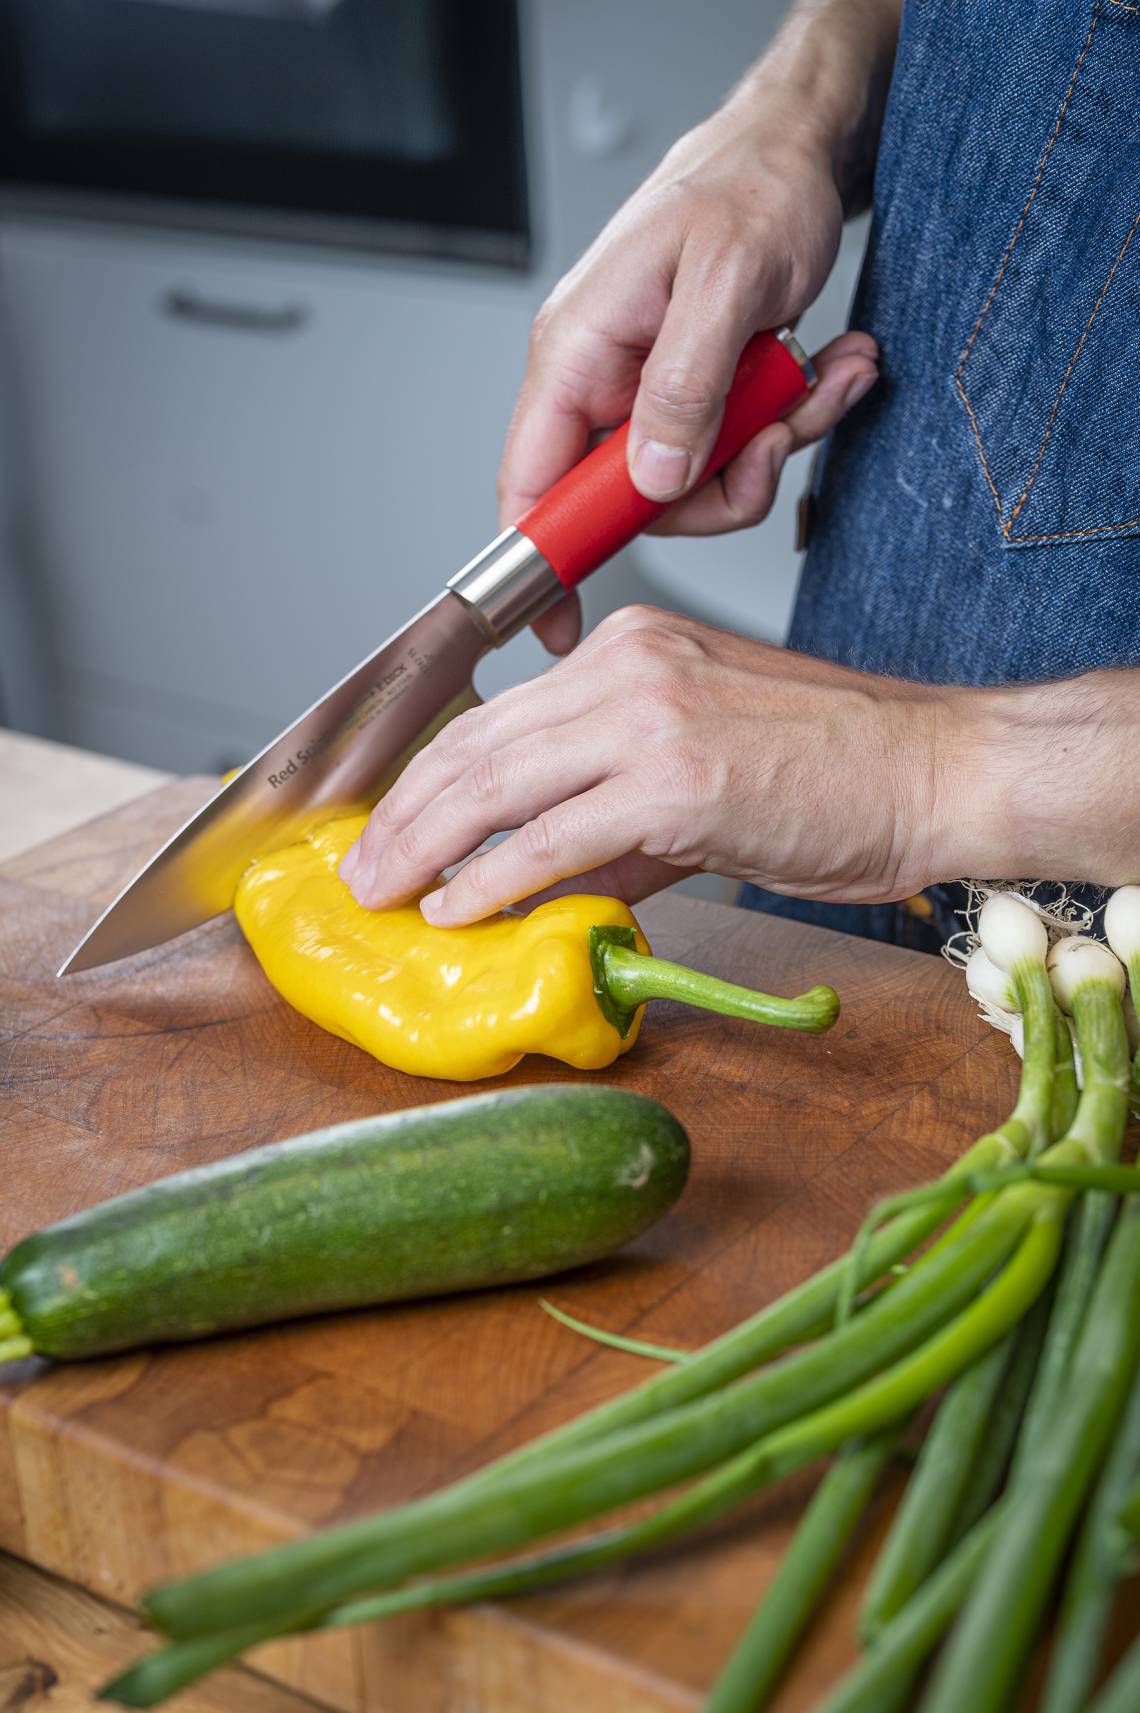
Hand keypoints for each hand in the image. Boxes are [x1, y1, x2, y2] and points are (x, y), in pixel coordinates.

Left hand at [340, 606, 958, 924]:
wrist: (936, 770)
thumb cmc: (843, 768)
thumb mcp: (708, 766)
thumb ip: (619, 821)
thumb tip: (552, 880)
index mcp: (633, 653)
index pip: (497, 715)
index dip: (428, 777)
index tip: (393, 823)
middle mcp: (628, 670)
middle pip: (474, 744)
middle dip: (402, 815)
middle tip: (361, 870)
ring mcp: (648, 720)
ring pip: (494, 784)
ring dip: (424, 847)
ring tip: (383, 894)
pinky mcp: (674, 783)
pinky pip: (552, 838)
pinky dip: (491, 880)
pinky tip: (454, 909)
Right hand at [506, 95, 879, 656]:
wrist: (798, 150)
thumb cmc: (750, 186)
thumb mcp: (725, 283)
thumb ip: (684, 387)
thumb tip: (651, 480)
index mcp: (576, 352)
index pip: (530, 482)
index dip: (540, 563)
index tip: (556, 628)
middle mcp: (602, 379)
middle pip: (634, 501)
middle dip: (721, 484)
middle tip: (773, 437)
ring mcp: (647, 390)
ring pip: (695, 482)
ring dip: (771, 444)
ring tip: (816, 378)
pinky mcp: (694, 393)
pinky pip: (732, 448)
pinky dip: (787, 420)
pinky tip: (824, 368)